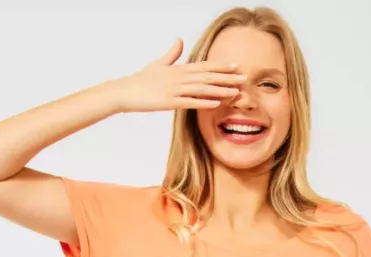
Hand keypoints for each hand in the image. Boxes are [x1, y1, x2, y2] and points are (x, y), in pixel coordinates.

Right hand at [114, 37, 245, 112]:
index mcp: (179, 69)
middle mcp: (180, 77)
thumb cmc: (142, 79)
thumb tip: (179, 39)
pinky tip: (216, 103)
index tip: (236, 66)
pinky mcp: (169, 102)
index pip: (205, 66)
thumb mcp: (159, 64)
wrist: (126, 91)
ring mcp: (175, 89)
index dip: (221, 66)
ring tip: (235, 91)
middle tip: (244, 77)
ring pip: (202, 88)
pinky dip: (204, 102)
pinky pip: (190, 102)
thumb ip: (172, 53)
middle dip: (227, 76)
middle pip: (208, 76)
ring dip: (220, 89)